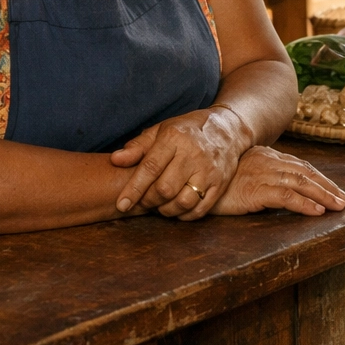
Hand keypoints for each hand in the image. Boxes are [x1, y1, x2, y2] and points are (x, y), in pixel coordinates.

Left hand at [111, 104, 252, 218]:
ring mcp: (209, 171)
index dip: (133, 189)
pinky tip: (176, 210)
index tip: (121, 205)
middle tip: (144, 201)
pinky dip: (184, 216)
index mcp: (175, 137)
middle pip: (165, 189)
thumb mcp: (161, 130)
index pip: (150, 168)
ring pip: (183, 202)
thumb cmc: (188, 130)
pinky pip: (200, 209)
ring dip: (166, 210)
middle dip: (149, 200)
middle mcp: (194, 154)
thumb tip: (115, 160)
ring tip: (160, 204)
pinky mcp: (221, 184)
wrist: (229, 128)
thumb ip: (138, 146)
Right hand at [210, 146, 344, 217]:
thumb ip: (257, 175)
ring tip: (337, 206)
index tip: (332, 189)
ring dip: (322, 195)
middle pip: (305, 172)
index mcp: (265, 156)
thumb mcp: (239, 173)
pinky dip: (304, 204)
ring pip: (301, 183)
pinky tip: (316, 211)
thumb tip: (273, 187)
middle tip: (343, 199)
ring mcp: (262, 174)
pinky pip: (285, 196)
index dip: (318, 178)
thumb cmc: (213, 178)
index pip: (299, 165)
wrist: (191, 177)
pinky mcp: (255, 190)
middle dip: (326, 186)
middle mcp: (267, 162)